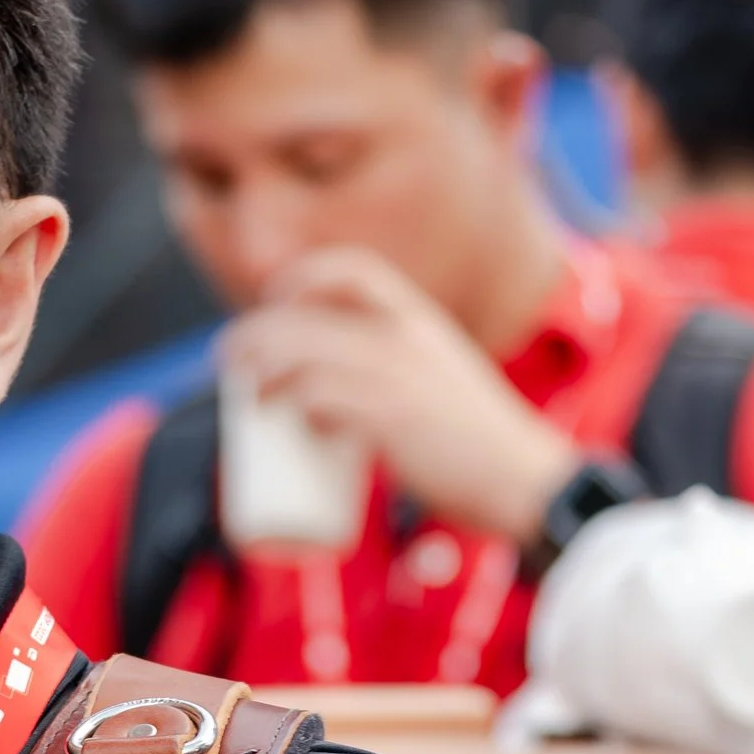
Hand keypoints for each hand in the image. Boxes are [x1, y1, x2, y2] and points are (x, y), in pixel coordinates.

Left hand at [226, 248, 578, 548]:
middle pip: (309, 319)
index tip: (274, 303)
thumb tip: (357, 401)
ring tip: (247, 396)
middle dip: (258, 334)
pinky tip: (292, 423)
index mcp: (419, 321)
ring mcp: (397, 378)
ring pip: (306, 357)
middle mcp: (405, 338)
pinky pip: (324, 400)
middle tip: (229, 360)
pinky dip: (300, 409)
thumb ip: (409, 379)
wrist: (525, 481)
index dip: (302, 281)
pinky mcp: (391, 421)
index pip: (352, 272)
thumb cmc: (482, 446)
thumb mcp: (445, 385)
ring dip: (264, 372)